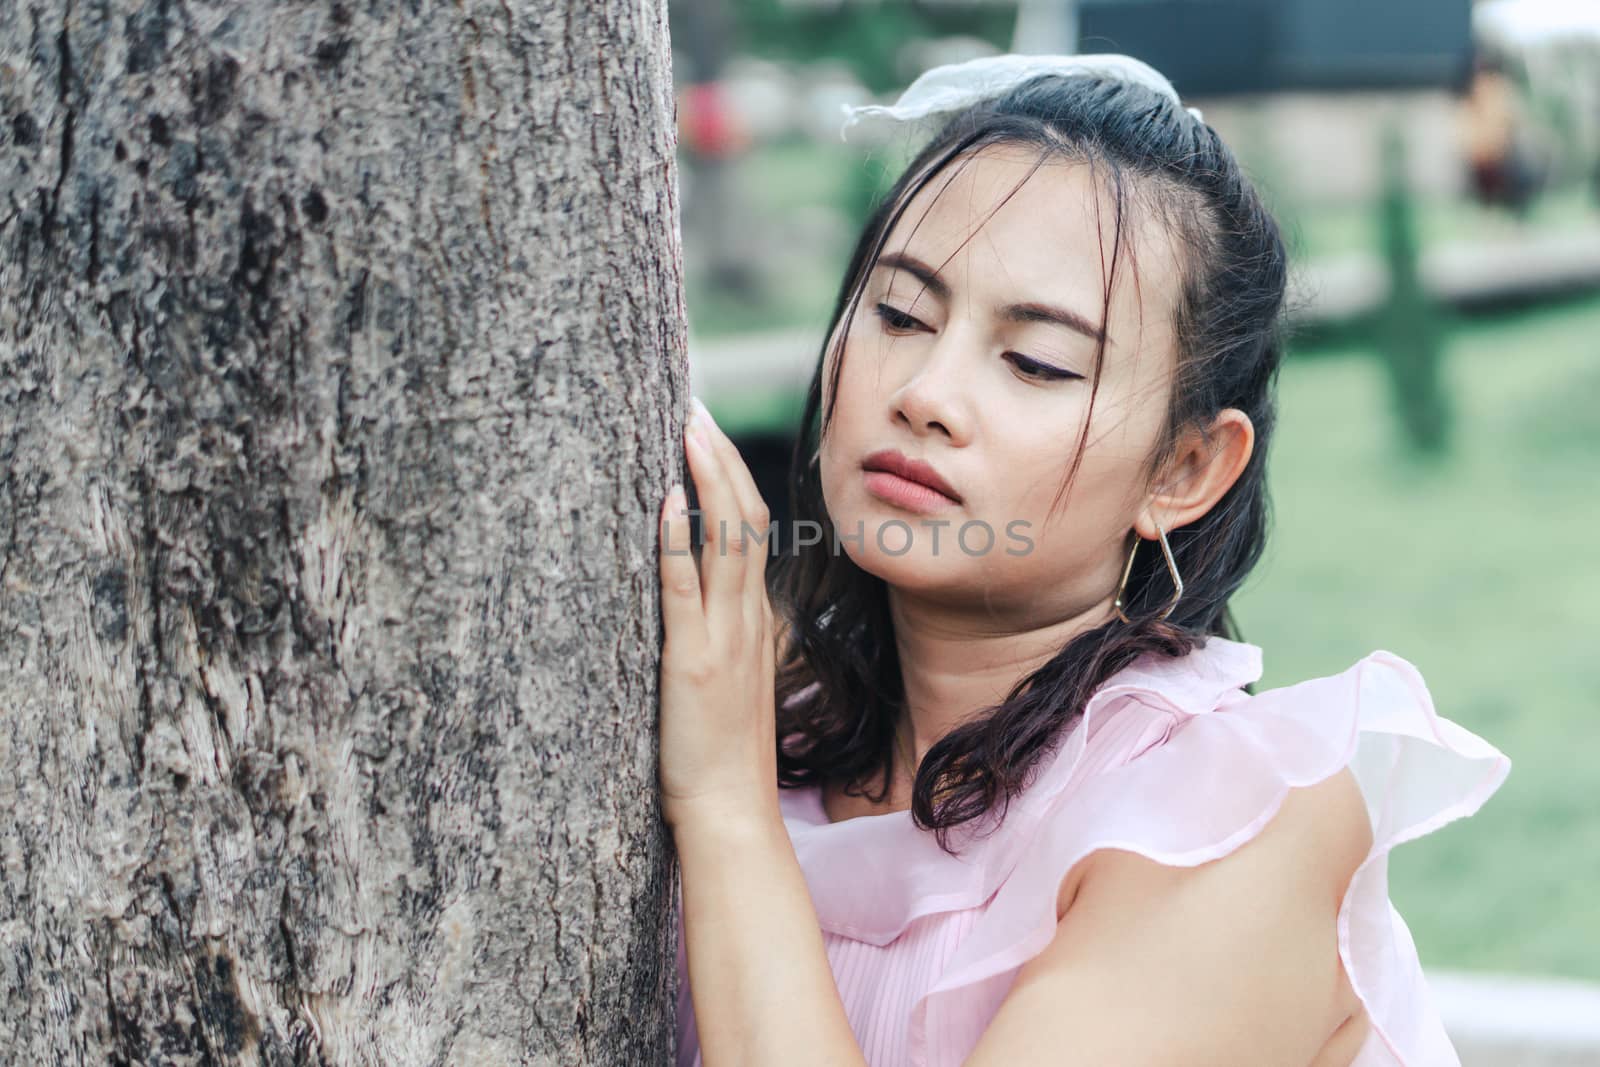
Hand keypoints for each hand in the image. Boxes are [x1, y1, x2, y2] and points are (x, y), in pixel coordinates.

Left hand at [657, 397, 777, 832]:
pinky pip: (685, 591)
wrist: (731, 814)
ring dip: (705, 478)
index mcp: (753, 620)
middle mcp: (746, 619)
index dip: (730, 474)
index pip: (751, 528)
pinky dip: (677, 542)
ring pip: (725, 540)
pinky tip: (665, 502)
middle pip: (744, 517)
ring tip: (685, 425)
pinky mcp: (690, 662)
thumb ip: (718, 636)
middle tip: (691, 403)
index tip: (705, 430)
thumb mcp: (728, 683)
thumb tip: (694, 599)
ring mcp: (722, 638)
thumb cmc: (721, 756)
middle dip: (718, 456)